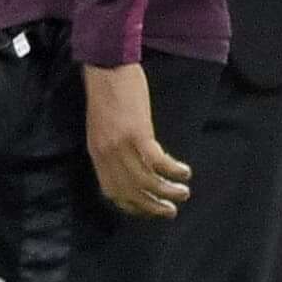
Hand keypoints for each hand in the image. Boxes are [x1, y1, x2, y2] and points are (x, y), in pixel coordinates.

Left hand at [83, 59, 192, 222]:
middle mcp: (107, 154)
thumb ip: (110, 147)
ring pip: (146, 181)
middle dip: (151, 206)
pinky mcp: (138, 134)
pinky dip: (173, 170)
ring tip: (183, 194)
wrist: (106, 69)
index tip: (148, 211)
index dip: (131, 205)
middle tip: (170, 212)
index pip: (111, 190)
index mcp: (97, 153)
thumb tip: (128, 165)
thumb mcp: (101, 127)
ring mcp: (121, 145)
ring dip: (167, 192)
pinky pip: (158, 162)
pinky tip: (184, 172)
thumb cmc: (106, 95)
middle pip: (130, 191)